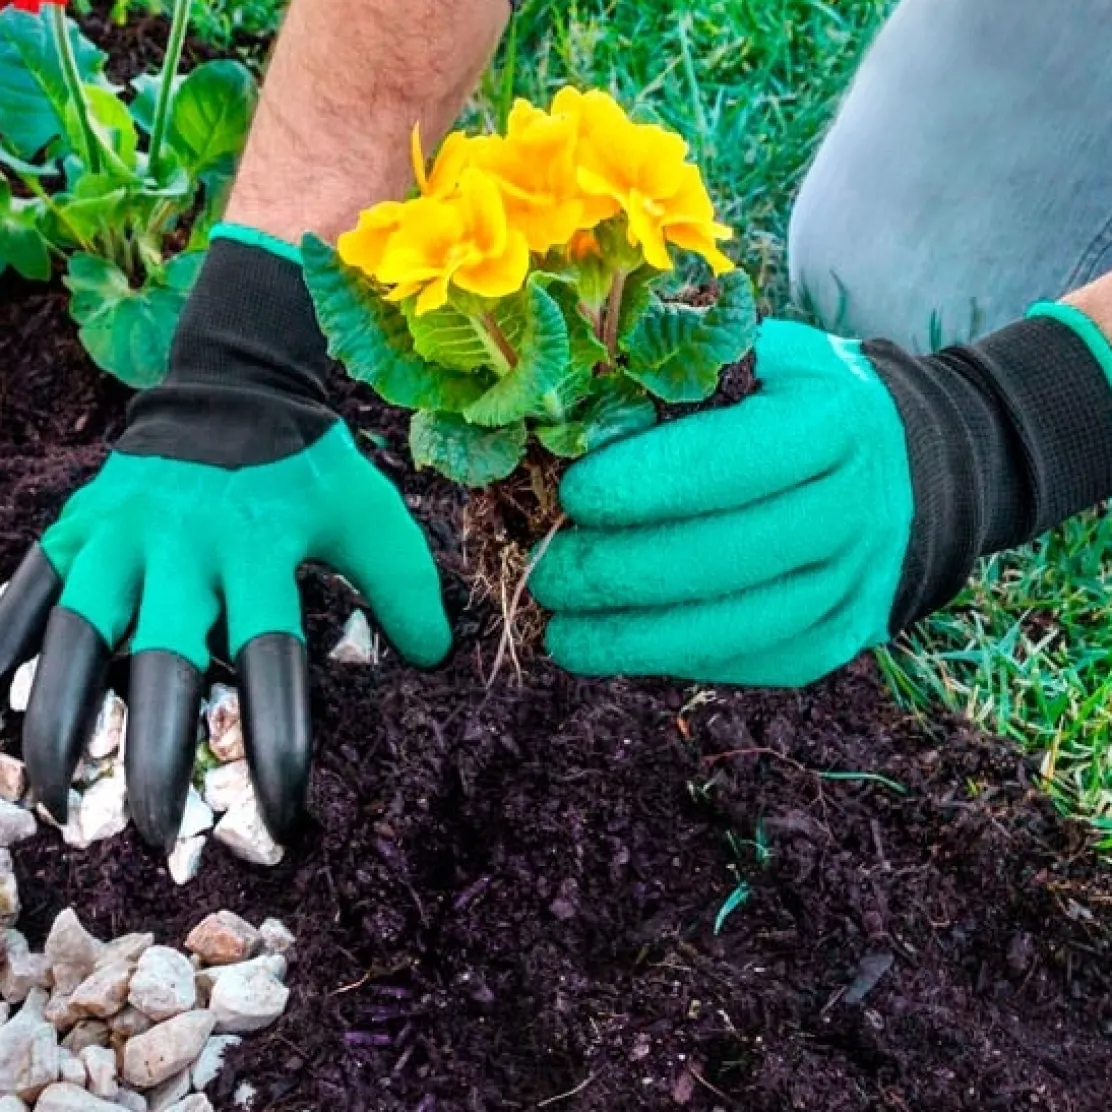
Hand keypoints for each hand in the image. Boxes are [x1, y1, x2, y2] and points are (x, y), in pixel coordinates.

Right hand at [0, 231, 450, 847]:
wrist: (234, 383)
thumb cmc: (309, 465)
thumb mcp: (370, 515)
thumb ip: (404, 584)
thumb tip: (432, 658)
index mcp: (258, 550)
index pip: (268, 661)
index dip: (274, 742)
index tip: (282, 815)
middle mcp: (182, 547)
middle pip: (161, 664)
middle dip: (156, 755)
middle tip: (159, 832)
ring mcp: (120, 533)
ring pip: (75, 635)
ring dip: (60, 719)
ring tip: (55, 796)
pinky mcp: (78, 522)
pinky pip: (26, 588)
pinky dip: (3, 643)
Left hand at [531, 319, 914, 686]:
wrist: (899, 472)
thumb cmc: (797, 405)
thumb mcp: (759, 360)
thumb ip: (681, 373)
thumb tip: (573, 413)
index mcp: (832, 423)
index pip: (728, 462)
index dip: (643, 484)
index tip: (572, 495)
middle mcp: (853, 510)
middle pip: (722, 556)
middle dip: (618, 572)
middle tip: (547, 573)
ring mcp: (851, 584)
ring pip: (733, 627)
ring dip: (633, 639)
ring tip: (561, 634)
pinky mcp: (836, 638)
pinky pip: (747, 660)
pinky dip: (672, 659)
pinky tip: (615, 647)